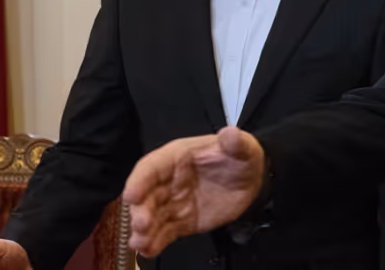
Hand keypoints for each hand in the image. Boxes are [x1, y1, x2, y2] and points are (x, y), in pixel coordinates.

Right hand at [123, 126, 266, 256]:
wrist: (253, 181)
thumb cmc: (240, 158)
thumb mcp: (243, 147)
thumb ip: (236, 142)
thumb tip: (230, 134)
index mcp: (177, 157)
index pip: (152, 166)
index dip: (140, 180)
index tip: (132, 195)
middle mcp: (169, 181)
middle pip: (147, 196)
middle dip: (141, 210)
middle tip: (141, 225)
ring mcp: (174, 203)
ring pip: (152, 217)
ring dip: (143, 231)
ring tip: (140, 243)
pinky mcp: (181, 222)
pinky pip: (164, 232)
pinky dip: (155, 242)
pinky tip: (149, 251)